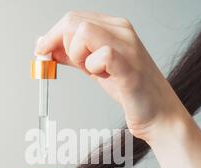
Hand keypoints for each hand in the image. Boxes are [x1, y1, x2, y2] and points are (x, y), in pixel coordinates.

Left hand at [35, 11, 182, 139]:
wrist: (158, 115)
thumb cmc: (131, 91)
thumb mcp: (95, 69)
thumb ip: (73, 56)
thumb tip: (46, 48)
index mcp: (114, 28)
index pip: (73, 19)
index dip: (52, 36)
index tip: (42, 51)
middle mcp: (122, 31)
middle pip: (73, 22)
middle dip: (61, 45)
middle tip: (73, 66)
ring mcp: (128, 47)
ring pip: (83, 32)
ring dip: (78, 56)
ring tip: (93, 72)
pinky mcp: (129, 67)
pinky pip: (101, 55)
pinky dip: (93, 68)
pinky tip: (103, 76)